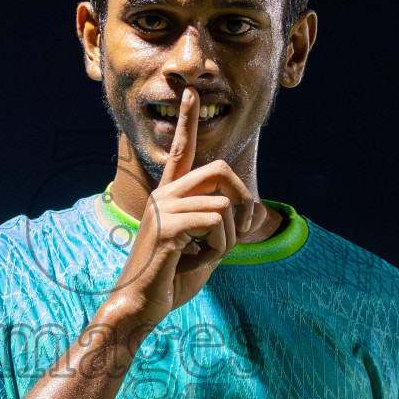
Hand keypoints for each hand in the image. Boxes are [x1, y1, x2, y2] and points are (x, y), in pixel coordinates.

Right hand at [107, 87, 253, 330]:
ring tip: (205, 256)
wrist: (141, 306)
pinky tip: (195, 260)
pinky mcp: (167, 226)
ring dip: (229, 238)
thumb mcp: (208, 249)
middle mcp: (164, 194)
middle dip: (243, 199)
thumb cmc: (171, 280)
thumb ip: (228, 226)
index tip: (190, 92)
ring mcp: (163, 208)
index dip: (187, 121)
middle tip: (239, 230)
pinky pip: (217, 222)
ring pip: (224, 204)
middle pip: (220, 170)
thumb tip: (257, 209)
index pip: (182, 151)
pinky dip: (219, 247)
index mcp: (170, 196)